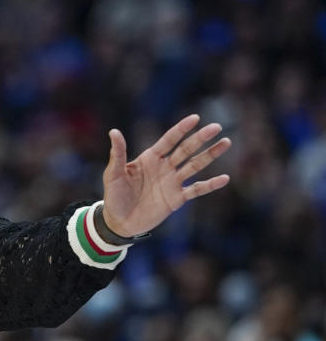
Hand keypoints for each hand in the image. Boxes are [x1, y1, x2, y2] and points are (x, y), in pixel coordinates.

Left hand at [101, 114, 231, 237]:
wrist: (119, 222)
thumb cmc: (114, 196)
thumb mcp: (113, 174)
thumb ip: (117, 154)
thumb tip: (114, 131)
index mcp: (150, 158)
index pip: (169, 140)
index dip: (181, 129)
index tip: (195, 118)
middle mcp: (164, 167)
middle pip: (186, 150)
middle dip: (200, 138)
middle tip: (216, 127)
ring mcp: (172, 182)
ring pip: (195, 165)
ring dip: (210, 155)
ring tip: (226, 143)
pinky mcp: (177, 198)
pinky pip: (196, 190)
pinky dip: (210, 185)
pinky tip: (225, 178)